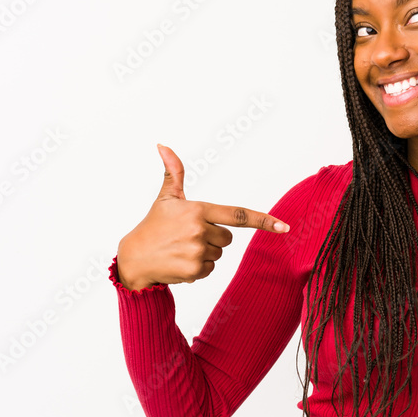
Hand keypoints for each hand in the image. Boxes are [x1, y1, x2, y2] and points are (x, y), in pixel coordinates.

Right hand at [115, 144, 288, 290]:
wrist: (133, 259)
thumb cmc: (152, 226)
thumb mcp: (166, 198)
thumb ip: (174, 173)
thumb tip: (164, 145)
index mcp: (198, 210)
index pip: (238, 215)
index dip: (264, 220)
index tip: (284, 227)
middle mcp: (199, 230)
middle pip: (227, 238)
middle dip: (212, 238)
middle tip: (187, 236)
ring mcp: (197, 252)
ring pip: (218, 254)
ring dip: (204, 254)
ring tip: (180, 249)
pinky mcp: (194, 271)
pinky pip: (210, 270)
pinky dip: (198, 269)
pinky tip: (179, 262)